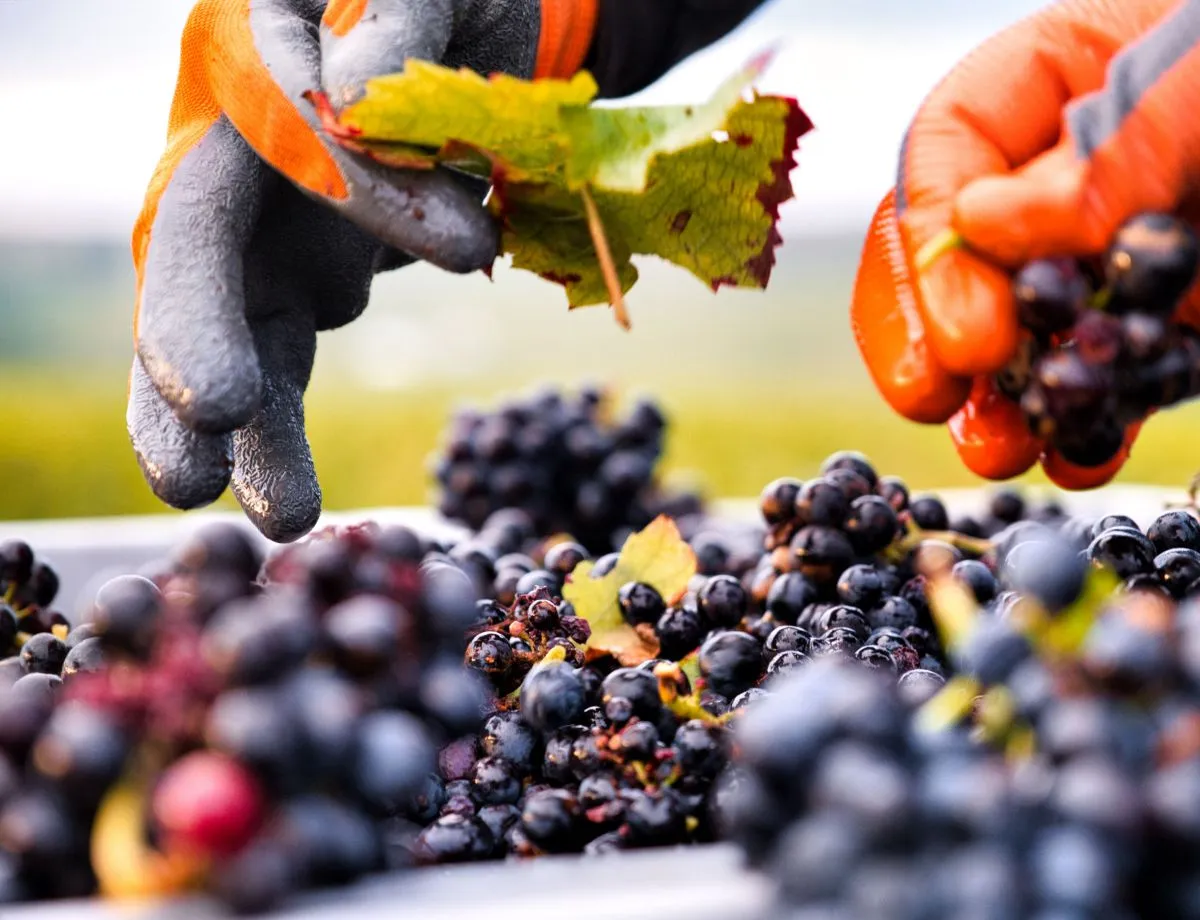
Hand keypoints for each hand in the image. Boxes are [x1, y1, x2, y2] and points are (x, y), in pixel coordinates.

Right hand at [128, 0, 595, 540]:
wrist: (469, 49)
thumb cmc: (452, 6)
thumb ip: (399, 19)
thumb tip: (353, 90)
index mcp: (255, 57)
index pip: (283, 120)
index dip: (350, 184)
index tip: (467, 246)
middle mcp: (233, 157)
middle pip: (194, 247)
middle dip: (194, 332)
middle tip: (214, 416)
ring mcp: (260, 232)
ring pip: (227, 332)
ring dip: (248, 427)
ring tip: (277, 517)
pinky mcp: (297, 286)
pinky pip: (278, 362)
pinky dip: (280, 429)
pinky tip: (285, 500)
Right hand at [851, 0, 1199, 488]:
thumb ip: (1123, 139)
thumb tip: (988, 222)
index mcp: (1060, 78)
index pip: (948, 148)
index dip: (934, 246)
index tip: (969, 334)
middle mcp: (1062, 173)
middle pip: (947, 251)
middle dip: (931, 331)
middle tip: (943, 394)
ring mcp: (1104, 255)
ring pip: (1006, 330)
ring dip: (991, 397)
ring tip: (996, 447)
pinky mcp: (1156, 322)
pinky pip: (1097, 375)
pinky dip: (1081, 424)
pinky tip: (1078, 452)